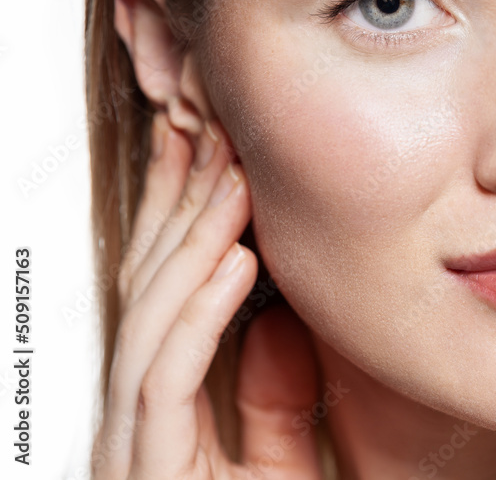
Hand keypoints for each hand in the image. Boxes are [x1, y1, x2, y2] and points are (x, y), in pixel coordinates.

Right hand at [91, 112, 323, 478]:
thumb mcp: (274, 465)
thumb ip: (268, 401)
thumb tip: (275, 321)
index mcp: (162, 416)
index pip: (164, 298)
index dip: (179, 223)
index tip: (205, 159)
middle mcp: (135, 427)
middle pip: (146, 296)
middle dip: (175, 212)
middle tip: (206, 136)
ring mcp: (133, 453)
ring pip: (150, 325)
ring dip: (192, 244)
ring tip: (231, 180)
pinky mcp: (147, 478)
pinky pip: (166, 383)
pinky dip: (197, 316)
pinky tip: (234, 263)